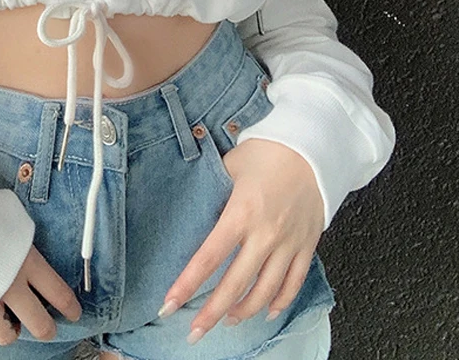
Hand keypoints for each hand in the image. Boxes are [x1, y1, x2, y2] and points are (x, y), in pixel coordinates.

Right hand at [0, 244, 81, 344]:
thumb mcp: (8, 215)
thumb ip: (21, 238)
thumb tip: (24, 246)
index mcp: (28, 262)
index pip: (60, 294)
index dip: (71, 307)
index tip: (74, 313)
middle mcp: (11, 288)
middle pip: (41, 325)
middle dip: (47, 329)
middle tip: (47, 327)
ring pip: (8, 336)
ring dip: (12, 329)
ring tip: (10, 319)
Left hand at [160, 138, 324, 344]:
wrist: (310, 147)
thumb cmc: (266, 152)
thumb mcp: (229, 167)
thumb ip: (213, 193)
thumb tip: (195, 212)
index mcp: (241, 213)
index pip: (208, 257)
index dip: (188, 284)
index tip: (169, 304)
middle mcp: (266, 234)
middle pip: (235, 284)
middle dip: (211, 312)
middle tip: (194, 332)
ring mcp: (289, 243)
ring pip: (265, 291)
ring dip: (243, 310)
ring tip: (226, 319)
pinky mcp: (307, 245)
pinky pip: (294, 282)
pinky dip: (280, 301)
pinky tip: (266, 311)